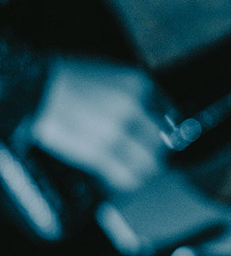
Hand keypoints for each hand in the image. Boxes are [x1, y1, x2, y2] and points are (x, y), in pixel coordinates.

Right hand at [29, 57, 166, 190]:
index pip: (169, 115)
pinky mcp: (100, 152)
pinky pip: (127, 176)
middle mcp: (134, 108)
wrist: (35, 89)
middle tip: (147, 154)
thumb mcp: (114, 74)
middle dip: (156, 151)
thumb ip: (139, 95)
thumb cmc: (69, 81)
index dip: (162, 129)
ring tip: (136, 170)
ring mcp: (118, 132)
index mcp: (141, 85)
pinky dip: (129, 181)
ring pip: (150, 164)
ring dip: (145, 170)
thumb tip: (158, 117)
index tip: (157, 135)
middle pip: (162, 142)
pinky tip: (123, 177)